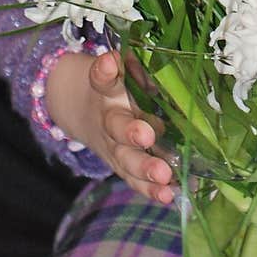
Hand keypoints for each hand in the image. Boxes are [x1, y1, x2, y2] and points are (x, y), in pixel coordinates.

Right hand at [46, 49, 175, 203]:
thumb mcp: (122, 71)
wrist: (81, 109)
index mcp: (106, 90)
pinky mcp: (119, 166)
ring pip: (125, 158)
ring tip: (162, 175)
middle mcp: (108, 117)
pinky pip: (133, 180)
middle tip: (146, 134)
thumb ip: (141, 69)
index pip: (101, 78)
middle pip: (116, 125)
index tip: (110, 62)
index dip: (105, 71)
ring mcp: (112, 145)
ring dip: (143, 167)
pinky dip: (150, 189)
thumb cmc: (115, 86)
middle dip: (130, 131)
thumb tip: (175, 67)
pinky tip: (168, 194)